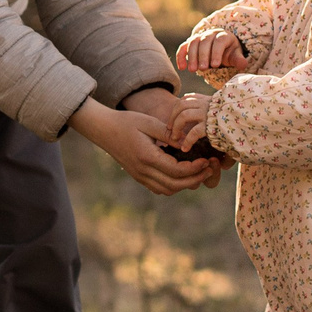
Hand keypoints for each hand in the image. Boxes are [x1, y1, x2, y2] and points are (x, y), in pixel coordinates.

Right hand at [69, 98, 221, 195]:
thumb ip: (169, 134)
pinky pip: (159, 188)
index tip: (205, 160)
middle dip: (194, 179)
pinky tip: (181, 173)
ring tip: (197, 172)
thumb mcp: (149, 122)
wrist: (103, 129)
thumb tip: (187, 144)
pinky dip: (173, 185)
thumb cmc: (126, 122)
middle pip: (175, 184)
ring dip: (184, 184)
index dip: (194, 168)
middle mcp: (143, 171)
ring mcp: (140, 176)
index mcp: (147, 157)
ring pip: (167, 189)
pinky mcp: (138, 176)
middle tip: (208, 169)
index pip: (176, 170)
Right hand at [175, 30, 245, 74]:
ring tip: (192, 70)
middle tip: (202, 69)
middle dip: (203, 56)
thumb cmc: (229, 52)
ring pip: (193, 43)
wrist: (221, 48)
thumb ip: (238, 59)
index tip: (215, 65)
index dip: (217, 53)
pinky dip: (181, 56)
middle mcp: (211, 34)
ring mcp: (199, 37)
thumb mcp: (235, 55)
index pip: (219, 42)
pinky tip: (181, 68)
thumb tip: (244, 64)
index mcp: (224, 36)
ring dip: (191, 56)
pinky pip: (184, 47)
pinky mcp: (191, 43)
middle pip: (205, 42)